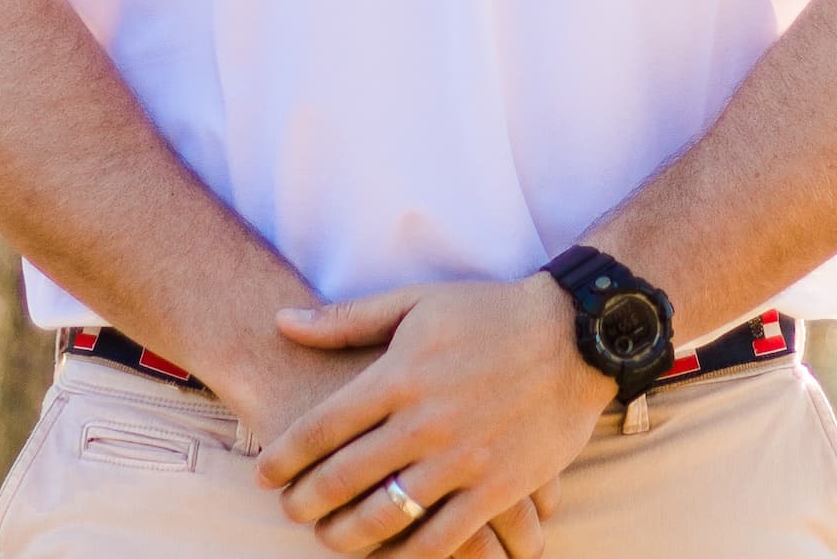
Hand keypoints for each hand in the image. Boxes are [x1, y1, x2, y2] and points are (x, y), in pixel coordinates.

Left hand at [255, 273, 614, 556]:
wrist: (573, 335)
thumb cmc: (488, 313)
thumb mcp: (415, 303)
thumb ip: (347, 319)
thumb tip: (283, 321)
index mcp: (399, 374)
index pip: (322, 427)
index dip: (285, 456)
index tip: (263, 473)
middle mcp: (423, 421)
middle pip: (343, 477)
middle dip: (305, 502)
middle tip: (289, 511)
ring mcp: (461, 459)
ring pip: (385, 517)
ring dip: (346, 535)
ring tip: (329, 537)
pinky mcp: (497, 489)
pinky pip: (441, 540)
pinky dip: (407, 557)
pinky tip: (389, 557)